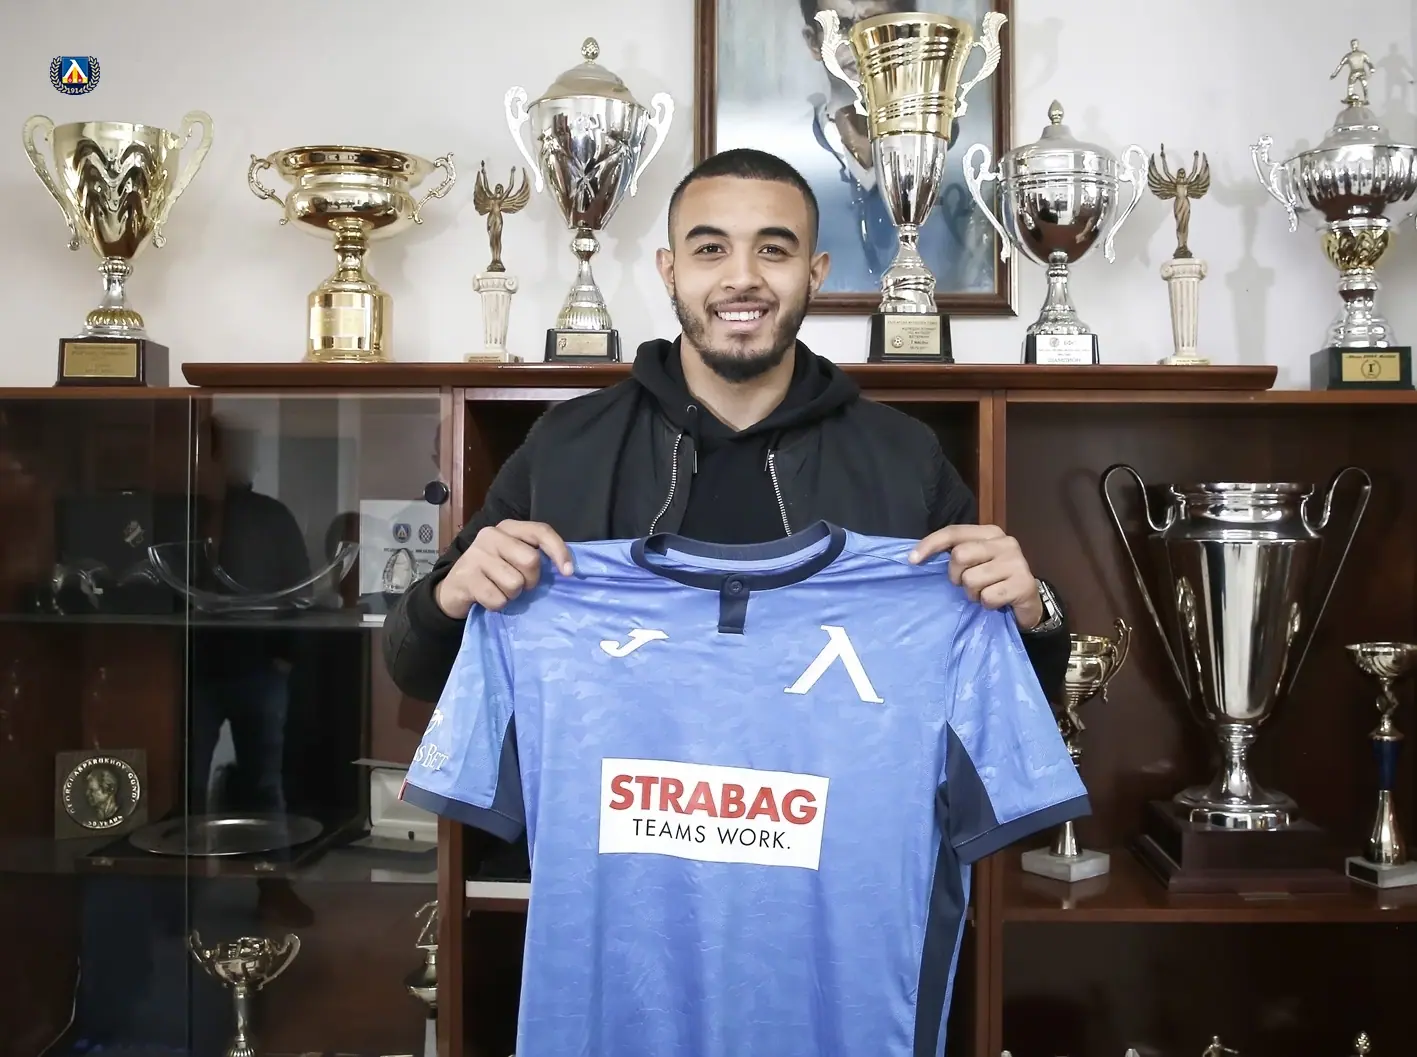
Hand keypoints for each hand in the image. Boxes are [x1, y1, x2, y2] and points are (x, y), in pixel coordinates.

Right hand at [434, 519, 573, 618]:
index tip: (568, 572)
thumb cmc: (493, 573)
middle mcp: (491, 535)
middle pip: (530, 561)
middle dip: (531, 580)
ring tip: (499, 589)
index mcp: (508, 527)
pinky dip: (497, 605)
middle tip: (520, 584)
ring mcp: (476, 554)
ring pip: (515, 583)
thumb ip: (535, 555)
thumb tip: (567, 569)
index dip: (558, 551)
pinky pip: (498, 599)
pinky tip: (486, 597)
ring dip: (512, 595)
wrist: (455, 588)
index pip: (541, 531)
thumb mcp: (513, 557)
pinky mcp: (466, 577)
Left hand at [908, 524, 1043, 629]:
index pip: (954, 532)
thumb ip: (955, 554)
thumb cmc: (994, 581)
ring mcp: (1017, 562)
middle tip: (965, 585)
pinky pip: (988, 597)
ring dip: (972, 594)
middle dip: (956, 576)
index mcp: (990, 532)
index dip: (930, 545)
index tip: (912, 560)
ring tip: (984, 594)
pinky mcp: (1024, 583)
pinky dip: (987, 604)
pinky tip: (996, 602)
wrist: (1028, 602)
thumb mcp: (975, 562)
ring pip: (972, 580)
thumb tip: (916, 556)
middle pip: (960, 555)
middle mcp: (1005, 542)